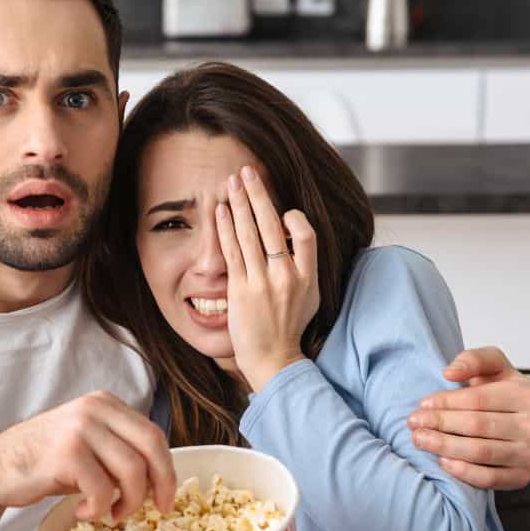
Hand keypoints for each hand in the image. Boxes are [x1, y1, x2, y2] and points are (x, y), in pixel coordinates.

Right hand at [0, 391, 175, 520]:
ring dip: (128, 502)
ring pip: (132, 471)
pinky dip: (99, 509)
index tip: (166, 497)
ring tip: (110, 513)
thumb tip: (160, 480)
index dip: (167, 469)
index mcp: (105, 403)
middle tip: (158, 510)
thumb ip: (120, 450)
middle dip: (162, 484)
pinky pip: (103, 489)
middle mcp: (95, 409)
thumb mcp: (88, 444)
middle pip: (151, 446)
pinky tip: (82, 511)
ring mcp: (81, 429)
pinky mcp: (67, 453)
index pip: (153, 434)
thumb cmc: (45, 462)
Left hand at [215, 166, 319, 392]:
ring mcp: (262, 283)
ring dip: (238, 204)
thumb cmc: (290, 327)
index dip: (294, 217)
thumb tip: (294, 236)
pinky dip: (225, 228)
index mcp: (308, 277)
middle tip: (247, 171)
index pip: (306, 233)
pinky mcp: (240, 290)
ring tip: (230, 182)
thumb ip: (305, 266)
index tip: (282, 210)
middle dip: (258, 194)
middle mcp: (287, 277)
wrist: (273, 358)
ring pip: (249, 234)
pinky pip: (232, 251)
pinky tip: (219, 211)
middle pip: (273, 225)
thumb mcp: (310, 296)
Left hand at [407, 346, 529, 489]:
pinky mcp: (523, 477)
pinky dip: (462, 471)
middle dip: (440, 424)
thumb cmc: (503, 391)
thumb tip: (449, 373)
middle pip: (477, 426)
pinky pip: (488, 478)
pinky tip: (442, 461)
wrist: (523, 422)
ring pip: (480, 452)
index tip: (423, 404)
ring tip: (420, 439)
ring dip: (443, 446)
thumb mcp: (492, 366)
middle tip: (414, 423)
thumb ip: (473, 360)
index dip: (447, 402)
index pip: (479, 399)